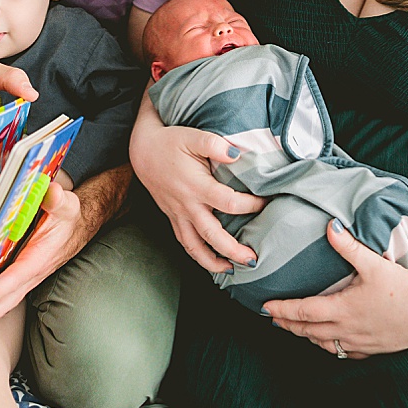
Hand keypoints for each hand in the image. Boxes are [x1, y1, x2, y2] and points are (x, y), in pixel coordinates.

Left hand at [0, 180, 83, 324]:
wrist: (77, 228)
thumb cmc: (68, 218)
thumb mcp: (66, 205)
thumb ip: (58, 200)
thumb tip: (51, 193)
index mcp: (39, 257)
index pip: (16, 277)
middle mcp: (31, 274)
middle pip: (5, 301)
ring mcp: (24, 279)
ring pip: (2, 304)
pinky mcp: (19, 279)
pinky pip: (1, 298)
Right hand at [130, 98, 264, 273]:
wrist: (143, 151)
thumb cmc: (171, 142)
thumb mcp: (194, 137)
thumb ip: (215, 144)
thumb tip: (237, 154)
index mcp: (196, 186)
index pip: (229, 202)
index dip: (251, 205)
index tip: (265, 202)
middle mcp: (187, 205)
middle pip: (213, 236)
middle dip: (234, 250)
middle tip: (253, 259)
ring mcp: (178, 215)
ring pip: (195, 247)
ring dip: (213, 262)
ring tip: (232, 269)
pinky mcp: (172, 218)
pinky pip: (184, 243)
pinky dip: (197, 256)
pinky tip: (210, 261)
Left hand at [263, 221, 407, 357]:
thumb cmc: (404, 288)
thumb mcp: (374, 263)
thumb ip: (349, 246)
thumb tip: (330, 226)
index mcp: (342, 309)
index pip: (302, 312)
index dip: (281, 310)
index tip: (265, 307)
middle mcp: (346, 330)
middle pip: (307, 331)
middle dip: (287, 324)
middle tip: (272, 318)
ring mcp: (359, 343)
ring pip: (323, 344)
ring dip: (305, 336)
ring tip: (294, 327)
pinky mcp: (371, 349)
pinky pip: (342, 352)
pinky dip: (328, 346)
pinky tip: (327, 340)